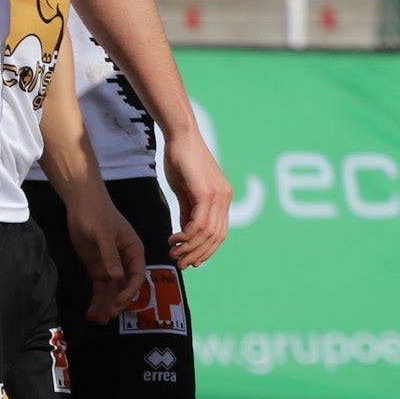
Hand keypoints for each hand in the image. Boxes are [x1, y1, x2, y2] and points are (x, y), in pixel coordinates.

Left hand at [61, 177, 147, 325]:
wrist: (81, 204)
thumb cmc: (97, 213)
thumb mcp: (103, 233)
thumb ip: (109, 255)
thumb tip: (117, 277)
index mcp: (134, 251)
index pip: (136, 276)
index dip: (129, 291)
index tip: (117, 303)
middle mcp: (125, 262)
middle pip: (124, 288)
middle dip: (116, 303)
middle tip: (106, 316)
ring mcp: (111, 266)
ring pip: (111, 291)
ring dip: (105, 306)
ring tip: (96, 320)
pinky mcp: (98, 269)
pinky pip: (99, 288)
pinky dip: (96, 301)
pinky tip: (90, 313)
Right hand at [160, 133, 230, 269]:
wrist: (180, 136)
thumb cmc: (181, 159)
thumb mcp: (185, 191)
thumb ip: (188, 212)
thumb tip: (186, 233)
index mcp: (223, 197)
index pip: (220, 233)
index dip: (206, 250)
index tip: (191, 260)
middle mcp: (225, 198)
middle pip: (216, 237)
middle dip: (198, 254)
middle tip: (180, 263)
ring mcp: (218, 195)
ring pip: (207, 233)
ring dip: (190, 248)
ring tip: (174, 253)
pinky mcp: (206, 192)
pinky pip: (199, 223)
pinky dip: (186, 235)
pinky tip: (174, 238)